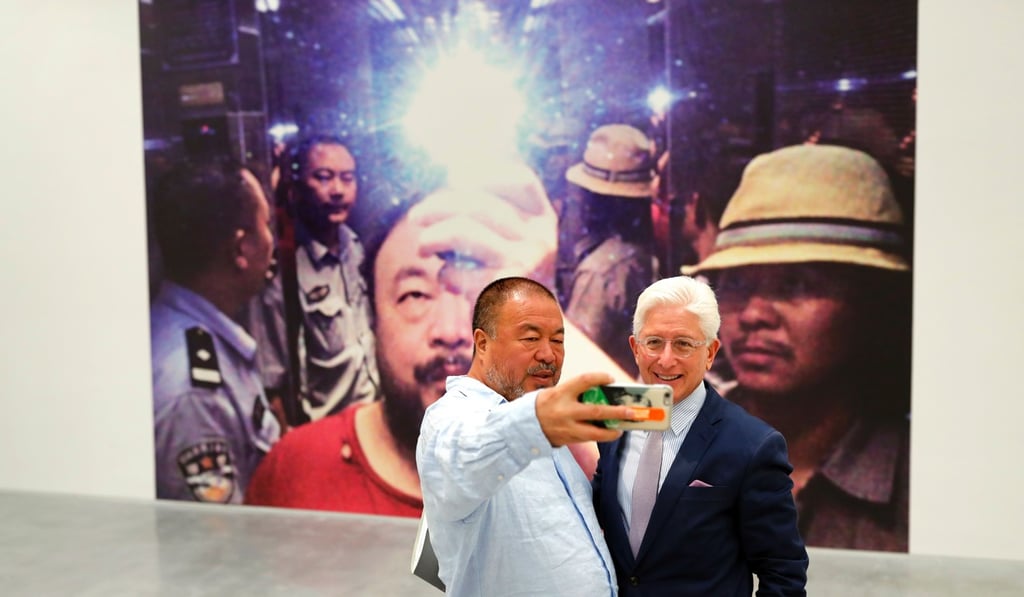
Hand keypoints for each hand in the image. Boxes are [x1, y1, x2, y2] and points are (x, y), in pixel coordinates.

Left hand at [406, 160, 557, 299]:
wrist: (527, 346)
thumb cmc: (507, 288)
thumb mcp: (509, 246)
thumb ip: (489, 215)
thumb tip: (454, 170)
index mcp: (545, 224)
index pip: (521, 180)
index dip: (486, 172)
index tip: (454, 175)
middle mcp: (541, 241)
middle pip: (480, 203)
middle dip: (440, 205)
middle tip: (416, 216)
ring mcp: (524, 266)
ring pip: (463, 230)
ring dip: (433, 237)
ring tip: (424, 246)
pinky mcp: (501, 294)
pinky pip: (457, 272)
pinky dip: (447, 276)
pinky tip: (452, 284)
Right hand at [535, 372, 640, 446]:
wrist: (523, 425)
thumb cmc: (545, 404)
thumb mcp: (557, 392)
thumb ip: (576, 392)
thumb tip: (603, 393)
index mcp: (561, 392)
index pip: (584, 381)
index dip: (600, 378)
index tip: (611, 379)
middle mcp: (565, 410)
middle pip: (596, 411)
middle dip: (616, 412)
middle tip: (630, 411)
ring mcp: (567, 427)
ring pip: (595, 432)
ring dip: (612, 430)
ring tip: (623, 427)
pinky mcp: (569, 439)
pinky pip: (589, 438)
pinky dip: (602, 435)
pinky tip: (611, 432)